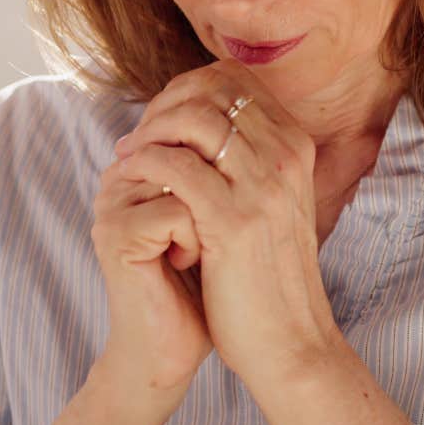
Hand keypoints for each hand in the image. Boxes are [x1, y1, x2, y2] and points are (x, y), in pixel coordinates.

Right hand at [89, 151, 212, 396]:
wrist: (174, 350)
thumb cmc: (206, 287)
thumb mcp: (222, 214)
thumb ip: (225, 167)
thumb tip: (255, 123)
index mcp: (144, 164)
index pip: (194, 128)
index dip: (224, 170)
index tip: (223, 214)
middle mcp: (122, 175)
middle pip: (192, 149)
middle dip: (219, 192)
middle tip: (212, 235)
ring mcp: (113, 202)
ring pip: (188, 177)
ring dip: (210, 217)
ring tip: (198, 250)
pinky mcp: (115, 233)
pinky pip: (178, 213)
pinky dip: (196, 242)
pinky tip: (183, 266)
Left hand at [114, 60, 344, 385]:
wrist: (291, 343)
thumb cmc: (269, 278)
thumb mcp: (271, 205)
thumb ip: (248, 161)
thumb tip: (199, 122)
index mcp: (295, 147)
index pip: (233, 80)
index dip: (186, 88)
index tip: (159, 119)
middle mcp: (285, 157)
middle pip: (212, 89)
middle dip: (163, 104)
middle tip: (136, 136)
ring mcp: (263, 186)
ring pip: (193, 119)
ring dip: (150, 131)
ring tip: (128, 157)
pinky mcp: (233, 220)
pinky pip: (175, 166)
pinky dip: (144, 163)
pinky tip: (130, 179)